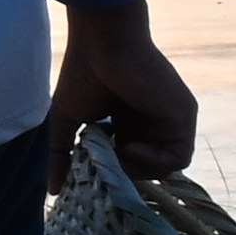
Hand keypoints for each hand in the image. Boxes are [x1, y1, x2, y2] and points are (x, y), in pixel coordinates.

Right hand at [46, 0, 200, 180]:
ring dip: (138, 168)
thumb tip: (51, 190)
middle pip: (146, 168)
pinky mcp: (184, 117)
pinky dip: (154, 161)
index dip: (111, 170)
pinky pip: (179, 158)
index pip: (128, 161)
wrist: (104, 44)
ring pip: (164, 168)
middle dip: (122, 172)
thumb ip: (61, 155)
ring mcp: (170, 121)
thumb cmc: (83, 74)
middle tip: (103, 161)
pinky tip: (130, 145)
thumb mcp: (66, 121)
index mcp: (129, 123)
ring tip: (117, 149)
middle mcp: (152, 124)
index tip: (91, 167)